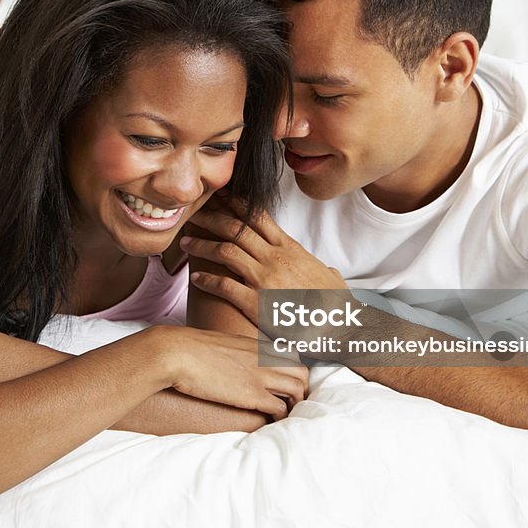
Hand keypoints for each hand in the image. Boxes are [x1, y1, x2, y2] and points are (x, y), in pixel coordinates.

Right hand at [148, 325, 308, 419]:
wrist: (176, 352)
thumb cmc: (188, 348)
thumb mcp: (218, 343)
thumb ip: (232, 351)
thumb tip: (227, 361)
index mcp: (254, 344)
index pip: (290, 355)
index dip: (293, 373)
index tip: (286, 386)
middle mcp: (263, 357)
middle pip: (301, 371)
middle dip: (302, 389)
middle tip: (291, 403)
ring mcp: (259, 374)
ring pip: (297, 389)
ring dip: (295, 404)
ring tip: (285, 415)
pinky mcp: (251, 393)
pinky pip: (280, 407)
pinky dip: (280, 416)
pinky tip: (271, 421)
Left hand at [180, 198, 347, 323]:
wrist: (342, 330)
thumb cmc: (337, 307)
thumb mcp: (334, 281)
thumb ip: (325, 271)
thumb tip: (329, 271)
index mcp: (291, 249)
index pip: (259, 218)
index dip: (235, 204)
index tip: (219, 197)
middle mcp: (276, 258)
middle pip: (235, 229)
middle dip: (210, 218)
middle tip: (193, 215)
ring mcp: (265, 279)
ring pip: (226, 252)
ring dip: (202, 246)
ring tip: (185, 244)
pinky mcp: (256, 303)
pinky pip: (225, 286)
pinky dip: (207, 280)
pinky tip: (196, 279)